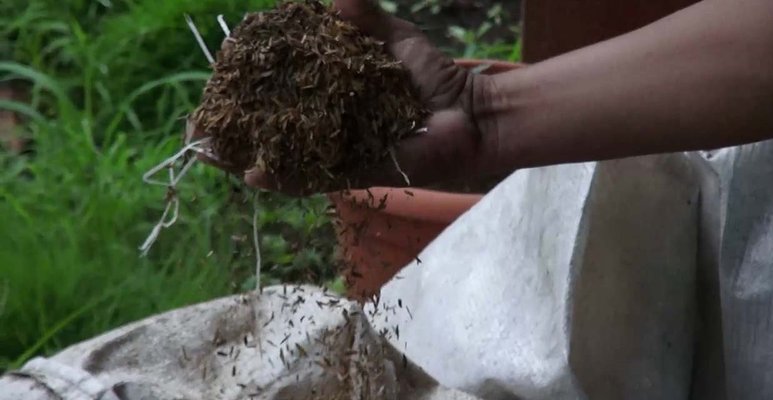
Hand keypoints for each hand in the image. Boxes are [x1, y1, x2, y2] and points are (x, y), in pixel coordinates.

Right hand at [187, 0, 498, 194]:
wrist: (470, 113)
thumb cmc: (433, 77)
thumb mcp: (394, 38)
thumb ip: (363, 17)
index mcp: (332, 92)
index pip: (280, 89)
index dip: (248, 82)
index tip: (221, 67)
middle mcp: (329, 125)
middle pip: (271, 129)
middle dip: (234, 127)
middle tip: (198, 124)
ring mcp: (340, 151)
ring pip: (284, 158)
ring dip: (245, 157)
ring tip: (208, 153)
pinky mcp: (357, 173)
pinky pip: (316, 179)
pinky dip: (285, 178)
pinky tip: (254, 175)